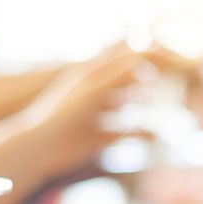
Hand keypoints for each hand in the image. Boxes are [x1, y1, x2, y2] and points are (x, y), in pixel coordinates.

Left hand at [20, 44, 145, 176]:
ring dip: (141, 105)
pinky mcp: (98, 138)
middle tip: (155, 85)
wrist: (40, 146)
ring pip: (126, 107)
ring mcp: (96, 116)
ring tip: (152, 103)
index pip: (119, 59)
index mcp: (89, 76)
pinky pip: (125, 133)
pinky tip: (155, 134)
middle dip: (142, 81)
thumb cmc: (63, 113)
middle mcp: (94, 94)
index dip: (140, 56)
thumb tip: (145, 57)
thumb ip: (119, 73)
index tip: (162, 57)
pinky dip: (140, 133)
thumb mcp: (94, 88)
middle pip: (125, 82)